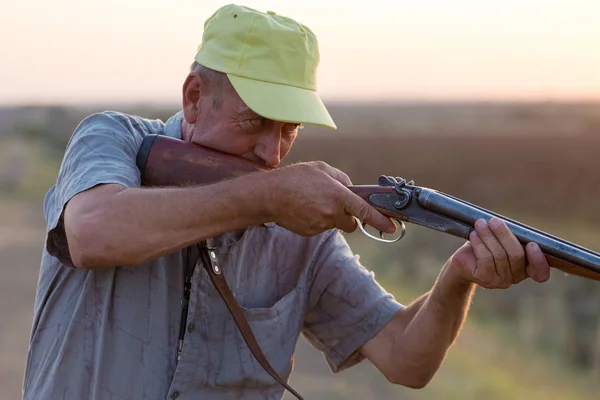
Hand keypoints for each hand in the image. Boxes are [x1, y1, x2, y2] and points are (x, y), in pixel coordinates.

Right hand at [264, 162, 394, 235]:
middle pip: (351, 223)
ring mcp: (321, 225)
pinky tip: (304, 209)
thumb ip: (341, 178)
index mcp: (338, 196)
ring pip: (334, 224)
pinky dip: (317, 220)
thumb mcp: (321, 168)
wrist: (270, 196)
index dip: (380, 220)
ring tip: (312, 202)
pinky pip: (320, 228)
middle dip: (347, 216)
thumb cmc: (295, 178)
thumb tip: (350, 188)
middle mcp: (332, 213)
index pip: (365, 211)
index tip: (391, 227)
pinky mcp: (311, 232)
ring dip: (329, 216)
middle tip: (333, 204)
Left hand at [448, 217, 550, 287]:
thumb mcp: (500, 240)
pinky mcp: (485, 279)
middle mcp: (516, 277)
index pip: (540, 272)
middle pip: (516, 255)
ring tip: (480, 223)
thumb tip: (507, 224)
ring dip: (488, 236)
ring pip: (499, 255)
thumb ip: (510, 236)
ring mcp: (501, 280)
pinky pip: (485, 259)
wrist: (463, 261)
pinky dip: (480, 244)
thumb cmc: (485, 247)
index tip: (532, 244)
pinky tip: (473, 234)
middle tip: (494, 220)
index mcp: (525, 267)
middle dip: (504, 235)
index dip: (539, 260)